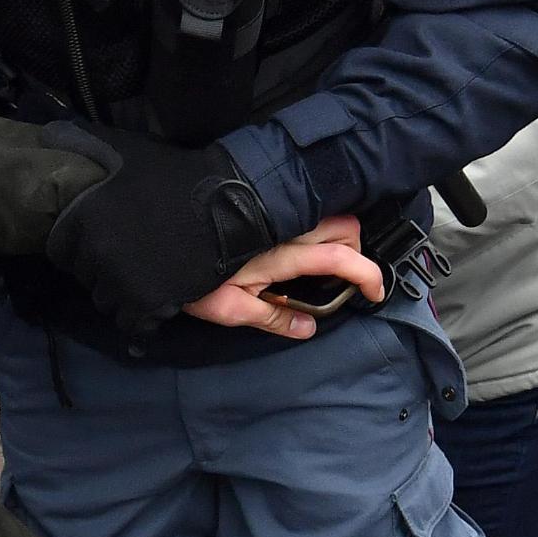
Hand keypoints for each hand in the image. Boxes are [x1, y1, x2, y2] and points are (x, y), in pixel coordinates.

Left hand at [42, 126, 278, 329]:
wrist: (228, 205)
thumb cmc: (176, 176)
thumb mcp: (125, 149)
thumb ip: (84, 144)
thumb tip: (47, 134)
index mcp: (82, 218)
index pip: (61, 251)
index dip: (81, 247)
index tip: (103, 241)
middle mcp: (95, 252)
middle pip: (85, 277)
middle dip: (102, 268)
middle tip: (129, 254)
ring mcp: (121, 281)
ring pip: (106, 300)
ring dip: (121, 292)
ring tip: (144, 273)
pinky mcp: (148, 302)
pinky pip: (130, 322)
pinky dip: (141, 314)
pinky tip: (155, 295)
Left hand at [185, 216, 384, 339]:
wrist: (162, 236)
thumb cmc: (193, 275)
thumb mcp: (230, 308)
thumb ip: (273, 318)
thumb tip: (308, 327)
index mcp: (283, 256)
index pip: (342, 260)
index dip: (368, 277)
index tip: (374, 294)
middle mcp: (287, 229)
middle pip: (346, 229)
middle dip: (356, 253)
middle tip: (344, 279)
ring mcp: (278, 216)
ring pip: (329, 216)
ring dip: (339, 239)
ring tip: (325, 265)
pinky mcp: (265, 209)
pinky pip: (307, 212)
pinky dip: (318, 229)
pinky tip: (303, 249)